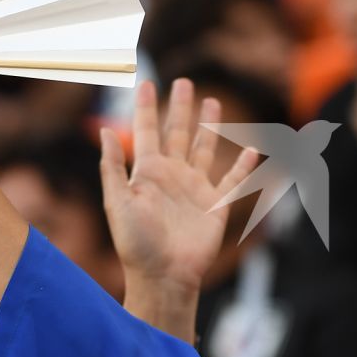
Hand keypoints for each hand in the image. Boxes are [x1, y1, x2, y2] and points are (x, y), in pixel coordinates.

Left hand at [99, 78, 259, 294]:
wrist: (164, 275)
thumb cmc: (136, 243)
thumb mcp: (117, 202)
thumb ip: (112, 167)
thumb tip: (104, 131)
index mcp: (147, 173)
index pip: (147, 131)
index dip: (147, 107)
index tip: (146, 82)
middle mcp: (172, 176)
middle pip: (178, 133)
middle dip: (180, 108)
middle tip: (183, 82)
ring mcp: (196, 189)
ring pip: (205, 149)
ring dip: (209, 126)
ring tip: (212, 102)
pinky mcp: (216, 206)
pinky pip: (233, 180)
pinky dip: (244, 165)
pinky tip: (251, 150)